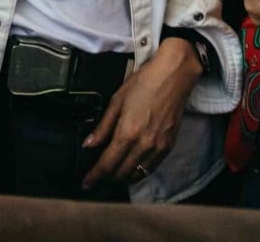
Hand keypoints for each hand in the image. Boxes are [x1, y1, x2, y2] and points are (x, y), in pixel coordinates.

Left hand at [80, 38, 201, 187]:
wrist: (173, 77)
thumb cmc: (144, 83)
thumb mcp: (117, 101)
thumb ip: (103, 126)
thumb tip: (89, 144)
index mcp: (127, 132)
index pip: (107, 163)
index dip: (94, 176)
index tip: (86, 182)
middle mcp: (143, 144)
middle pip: (121, 173)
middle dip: (107, 178)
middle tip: (97, 175)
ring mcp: (158, 147)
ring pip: (137, 174)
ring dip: (123, 177)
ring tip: (112, 174)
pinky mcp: (169, 147)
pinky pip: (151, 168)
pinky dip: (139, 172)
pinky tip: (131, 167)